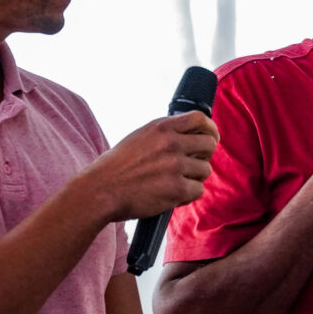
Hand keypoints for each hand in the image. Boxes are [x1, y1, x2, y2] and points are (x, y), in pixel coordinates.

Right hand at [81, 111, 218, 221]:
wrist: (101, 190)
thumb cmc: (116, 167)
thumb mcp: (140, 137)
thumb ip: (164, 134)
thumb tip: (188, 135)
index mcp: (161, 127)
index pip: (200, 119)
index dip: (210, 129)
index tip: (211, 137)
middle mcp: (171, 143)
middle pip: (209, 144)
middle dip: (204, 155)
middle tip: (194, 164)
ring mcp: (175, 166)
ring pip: (205, 170)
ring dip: (195, 177)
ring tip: (176, 182)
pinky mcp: (177, 189)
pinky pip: (198, 190)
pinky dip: (188, 195)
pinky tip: (173, 195)